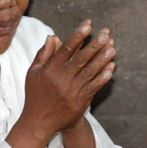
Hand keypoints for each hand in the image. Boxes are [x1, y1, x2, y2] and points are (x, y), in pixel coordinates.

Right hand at [20, 20, 115, 136]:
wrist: (39, 122)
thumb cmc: (36, 94)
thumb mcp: (33, 73)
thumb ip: (43, 54)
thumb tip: (52, 36)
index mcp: (50, 70)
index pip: (66, 49)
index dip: (78, 36)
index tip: (88, 25)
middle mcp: (61, 80)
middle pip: (80, 59)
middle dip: (94, 45)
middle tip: (106, 34)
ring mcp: (72, 91)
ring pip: (90, 72)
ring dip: (102, 60)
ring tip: (113, 48)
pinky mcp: (80, 101)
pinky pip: (93, 87)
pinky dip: (103, 78)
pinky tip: (111, 68)